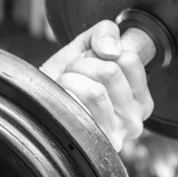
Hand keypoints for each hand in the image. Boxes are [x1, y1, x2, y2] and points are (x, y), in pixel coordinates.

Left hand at [41, 20, 153, 151]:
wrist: (37, 104)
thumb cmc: (64, 81)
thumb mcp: (86, 47)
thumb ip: (105, 33)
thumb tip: (111, 50)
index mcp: (140, 99)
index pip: (130, 59)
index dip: (101, 53)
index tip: (91, 63)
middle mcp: (134, 120)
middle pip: (111, 71)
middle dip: (83, 64)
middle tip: (73, 75)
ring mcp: (116, 134)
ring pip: (96, 90)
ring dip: (71, 79)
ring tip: (66, 86)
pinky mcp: (95, 143)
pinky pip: (80, 107)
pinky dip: (65, 93)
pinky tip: (62, 100)